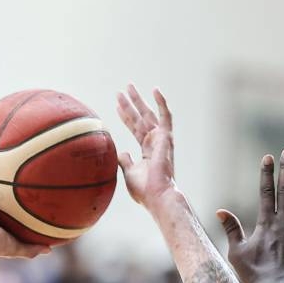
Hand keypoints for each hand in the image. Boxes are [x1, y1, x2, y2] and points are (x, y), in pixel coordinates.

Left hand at [117, 85, 176, 209]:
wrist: (156, 196)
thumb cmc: (144, 189)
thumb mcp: (129, 172)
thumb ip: (125, 160)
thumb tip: (121, 153)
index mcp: (146, 150)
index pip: (135, 128)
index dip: (126, 117)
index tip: (117, 106)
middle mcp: (154, 142)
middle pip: (140, 118)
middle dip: (130, 105)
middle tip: (121, 91)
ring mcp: (160, 139)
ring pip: (148, 114)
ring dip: (138, 100)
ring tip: (129, 86)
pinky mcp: (166, 138)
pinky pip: (166, 116)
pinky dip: (162, 103)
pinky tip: (155, 90)